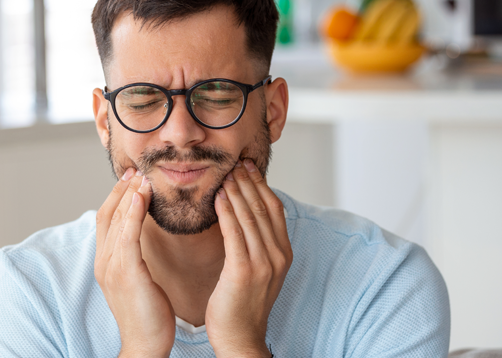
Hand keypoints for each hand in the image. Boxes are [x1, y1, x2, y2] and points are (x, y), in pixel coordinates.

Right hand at [94, 168, 175, 357]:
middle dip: (122, 189)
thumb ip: (134, 256)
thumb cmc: (147, 314)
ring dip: (129, 194)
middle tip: (136, 169)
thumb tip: (139, 237)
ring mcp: (112, 267)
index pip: (106, 219)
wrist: (146, 345)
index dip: (116, 196)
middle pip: (108, 214)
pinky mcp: (127, 273)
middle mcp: (104, 261)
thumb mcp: (137, 279)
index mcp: (106, 262)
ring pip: (117, 220)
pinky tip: (142, 196)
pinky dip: (133, 212)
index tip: (131, 178)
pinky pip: (128, 235)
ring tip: (142, 176)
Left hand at [205, 159, 292, 357]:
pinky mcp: (243, 271)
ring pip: (250, 216)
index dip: (262, 185)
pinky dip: (227, 211)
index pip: (274, 209)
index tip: (249, 167)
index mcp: (283, 253)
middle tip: (236, 162)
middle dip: (249, 182)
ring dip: (237, 191)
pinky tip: (219, 196)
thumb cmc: (243, 304)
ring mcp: (263, 263)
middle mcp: (277, 255)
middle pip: (263, 208)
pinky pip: (234, 233)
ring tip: (226, 173)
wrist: (240, 338)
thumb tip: (247, 214)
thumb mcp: (259, 270)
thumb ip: (258, 243)